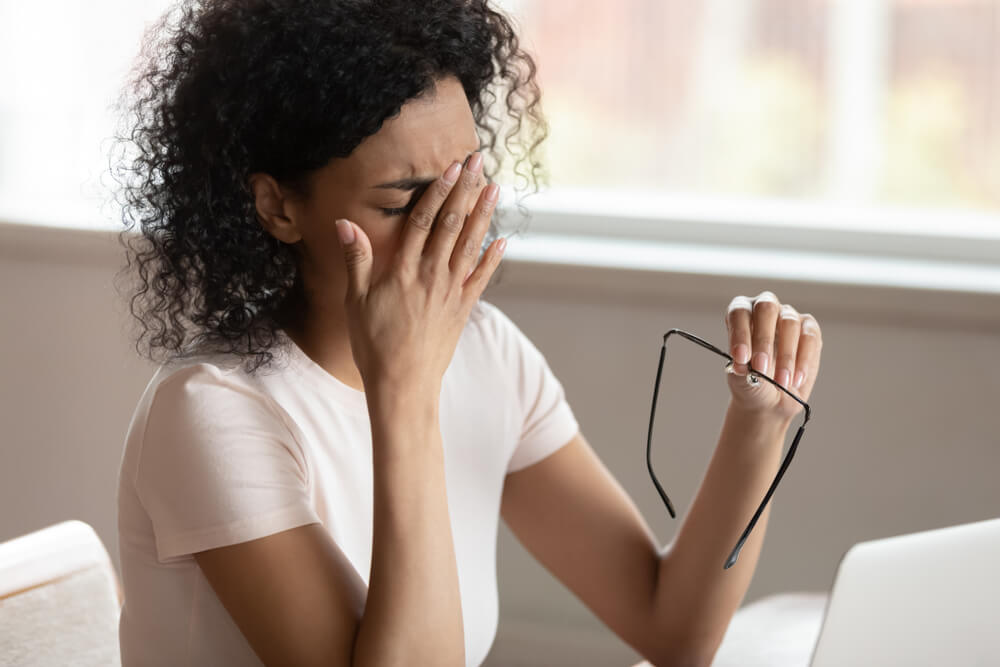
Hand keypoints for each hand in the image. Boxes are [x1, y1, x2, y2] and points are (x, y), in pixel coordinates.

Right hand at [335, 152, 505, 394]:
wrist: (403, 384)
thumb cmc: (373, 344)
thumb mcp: (356, 301)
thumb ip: (356, 259)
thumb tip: (344, 223)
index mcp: (403, 271)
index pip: (423, 221)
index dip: (438, 192)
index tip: (451, 168)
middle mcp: (431, 276)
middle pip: (451, 224)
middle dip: (466, 190)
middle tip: (479, 161)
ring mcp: (451, 292)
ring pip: (470, 244)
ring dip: (483, 214)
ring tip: (495, 188)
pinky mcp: (462, 309)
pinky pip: (481, 278)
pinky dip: (492, 258)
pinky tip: (502, 239)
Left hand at [724, 291, 821, 420]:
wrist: (772, 401)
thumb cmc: (752, 383)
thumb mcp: (741, 379)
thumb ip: (741, 369)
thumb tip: (743, 364)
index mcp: (740, 315)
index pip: (738, 313)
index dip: (740, 333)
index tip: (740, 358)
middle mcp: (764, 309)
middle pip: (766, 309)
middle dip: (763, 340)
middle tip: (761, 368)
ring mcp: (789, 317)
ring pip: (790, 324)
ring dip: (785, 356)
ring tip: (781, 382)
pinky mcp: (810, 329)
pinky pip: (810, 338)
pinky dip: (803, 361)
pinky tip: (796, 380)